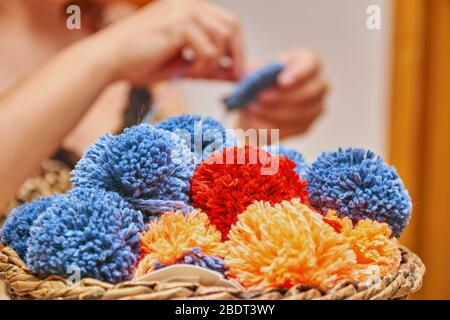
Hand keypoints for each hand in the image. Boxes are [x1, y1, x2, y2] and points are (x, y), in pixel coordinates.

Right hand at [97, 0, 244, 83]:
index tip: (237, 69)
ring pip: (222, 37)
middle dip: (236, 54)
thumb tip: (237, 75)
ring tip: (195, 72)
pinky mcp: (178, 23)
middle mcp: (189, 4)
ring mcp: (184, 11)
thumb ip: (211, 67)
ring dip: (214, 62)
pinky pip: (208, 49)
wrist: (109, 60)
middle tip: (233, 75)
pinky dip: (204, 65)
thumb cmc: (140, 62)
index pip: (227, 22)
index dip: (237, 47)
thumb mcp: (184, 66)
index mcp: (189, 9)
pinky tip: (186, 70)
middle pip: (231, 25)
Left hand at [239, 49, 327, 138]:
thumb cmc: (259, 81)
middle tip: (261, 98)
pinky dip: (272, 127)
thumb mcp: (253, 71)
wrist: (255, 105)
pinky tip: (256, 122)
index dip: (299, 73)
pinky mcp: (306, 126)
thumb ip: (254, 69)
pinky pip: (292, 129)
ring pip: (301, 114)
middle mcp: (319, 84)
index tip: (281, 81)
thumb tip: (254, 72)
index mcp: (308, 62)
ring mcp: (316, 107)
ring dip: (274, 113)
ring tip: (253, 110)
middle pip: (310, 92)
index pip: (312, 63)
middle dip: (283, 97)